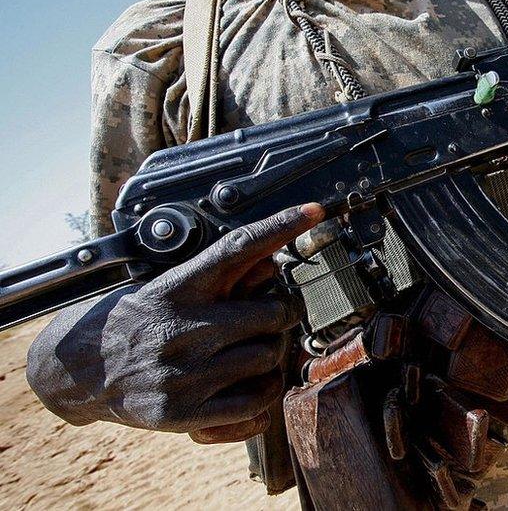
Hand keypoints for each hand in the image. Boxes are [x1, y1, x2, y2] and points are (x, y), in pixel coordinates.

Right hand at [27, 203, 324, 441]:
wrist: (78, 369)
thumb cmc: (135, 321)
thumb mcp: (170, 286)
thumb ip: (221, 277)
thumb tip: (272, 263)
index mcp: (178, 288)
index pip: (237, 247)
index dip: (280, 225)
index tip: (314, 210)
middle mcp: (182, 328)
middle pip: (272, 315)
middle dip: (280, 316)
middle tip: (268, 320)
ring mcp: (183, 373)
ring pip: (269, 358)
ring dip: (271, 356)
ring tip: (251, 352)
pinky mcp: (184, 412)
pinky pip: (255, 403)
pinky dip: (264, 394)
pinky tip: (249, 384)